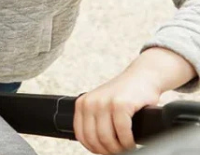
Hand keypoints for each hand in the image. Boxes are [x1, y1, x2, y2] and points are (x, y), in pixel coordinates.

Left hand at [75, 47, 196, 153]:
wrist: (143, 76)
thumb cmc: (125, 94)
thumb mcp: (103, 104)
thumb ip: (96, 120)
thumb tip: (97, 145)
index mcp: (82, 104)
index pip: (81, 135)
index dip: (93, 148)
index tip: (104, 151)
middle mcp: (91, 102)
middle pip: (94, 138)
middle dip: (107, 150)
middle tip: (118, 152)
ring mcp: (105, 102)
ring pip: (107, 138)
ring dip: (118, 148)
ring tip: (126, 148)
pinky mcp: (121, 104)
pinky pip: (122, 132)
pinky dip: (128, 142)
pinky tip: (133, 142)